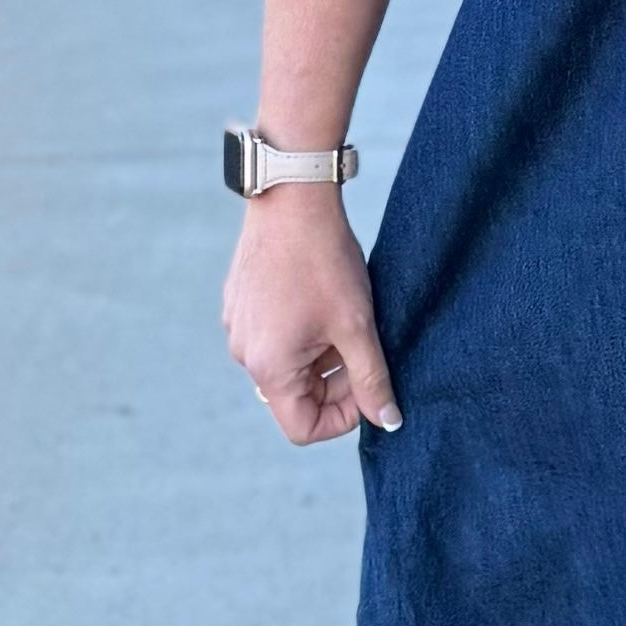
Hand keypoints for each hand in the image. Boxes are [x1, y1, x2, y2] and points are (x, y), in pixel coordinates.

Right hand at [221, 188, 399, 443]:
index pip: (303, 427)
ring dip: (321, 356)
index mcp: (269, 367)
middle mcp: (244, 354)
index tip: (368, 386)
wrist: (292, 199)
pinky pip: (275, 338)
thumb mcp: (357, 326)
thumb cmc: (325, 262)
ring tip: (344, 318)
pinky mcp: (239, 305)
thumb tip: (388, 422)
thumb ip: (372, 380)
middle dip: (336, 382)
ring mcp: (238, 328)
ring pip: (288, 366)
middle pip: (296, 396)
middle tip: (364, 346)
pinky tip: (322, 301)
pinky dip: (303, 333)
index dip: (343, 418)